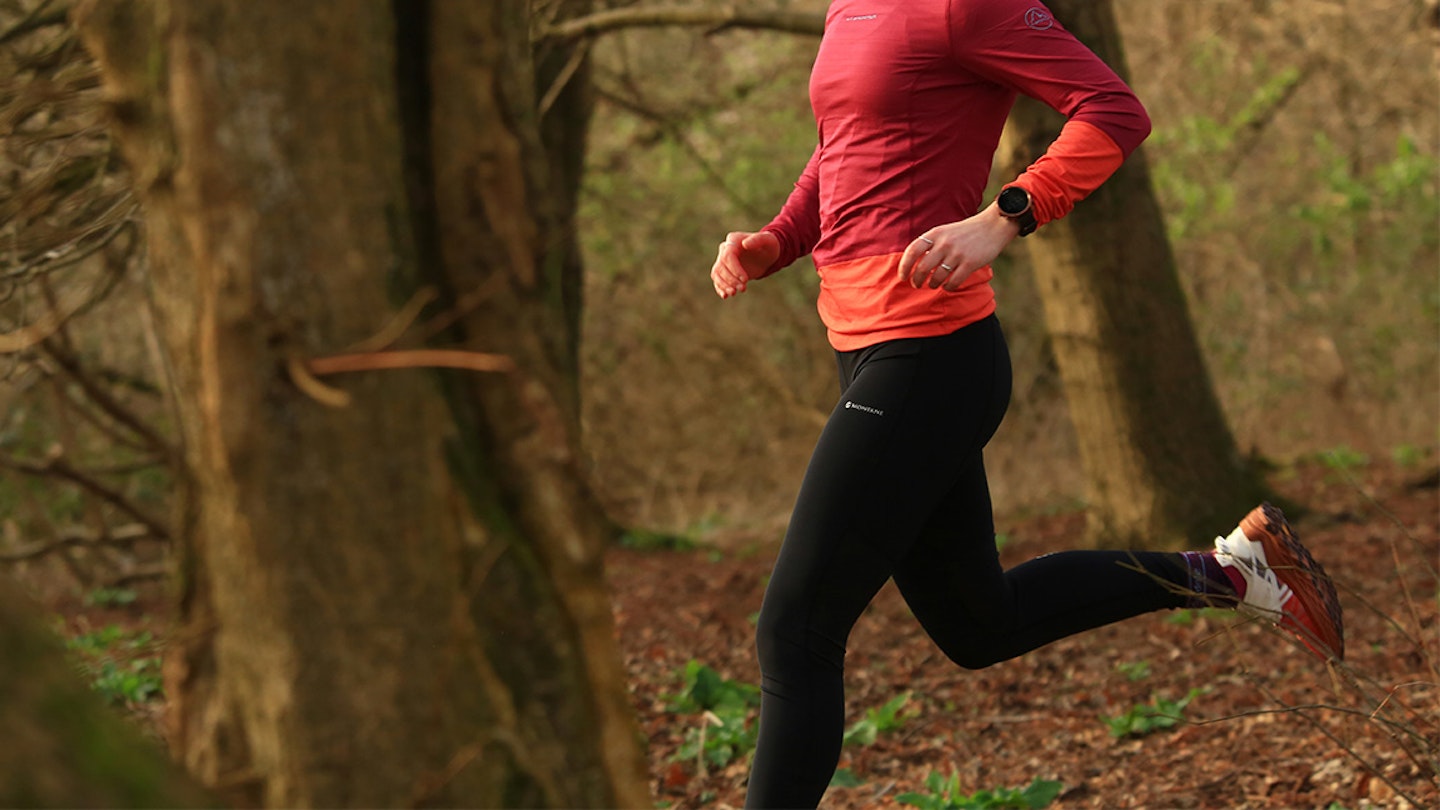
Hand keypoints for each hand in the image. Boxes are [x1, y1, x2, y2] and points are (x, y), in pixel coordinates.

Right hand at [711, 230, 780, 298]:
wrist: (767, 254)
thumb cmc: (768, 245)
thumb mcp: (767, 240)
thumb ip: (757, 239)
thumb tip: (744, 244)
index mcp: (733, 240)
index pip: (727, 256)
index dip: (734, 269)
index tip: (745, 279)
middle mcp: (725, 249)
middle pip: (721, 266)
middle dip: (731, 279)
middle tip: (743, 288)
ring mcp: (723, 261)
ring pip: (717, 274)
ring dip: (724, 285)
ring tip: (734, 293)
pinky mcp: (725, 271)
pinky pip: (718, 280)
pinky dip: (720, 288)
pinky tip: (725, 296)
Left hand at [897, 205, 1020, 290]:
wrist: (992, 226)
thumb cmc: (965, 232)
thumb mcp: (944, 232)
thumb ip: (930, 244)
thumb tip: (913, 263)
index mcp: (935, 234)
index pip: (912, 251)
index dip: (904, 266)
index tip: (903, 277)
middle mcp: (944, 243)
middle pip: (922, 268)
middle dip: (917, 280)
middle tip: (917, 285)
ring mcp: (957, 254)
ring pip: (937, 277)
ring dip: (932, 284)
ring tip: (933, 285)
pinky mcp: (970, 263)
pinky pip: (953, 282)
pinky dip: (948, 287)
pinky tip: (948, 286)